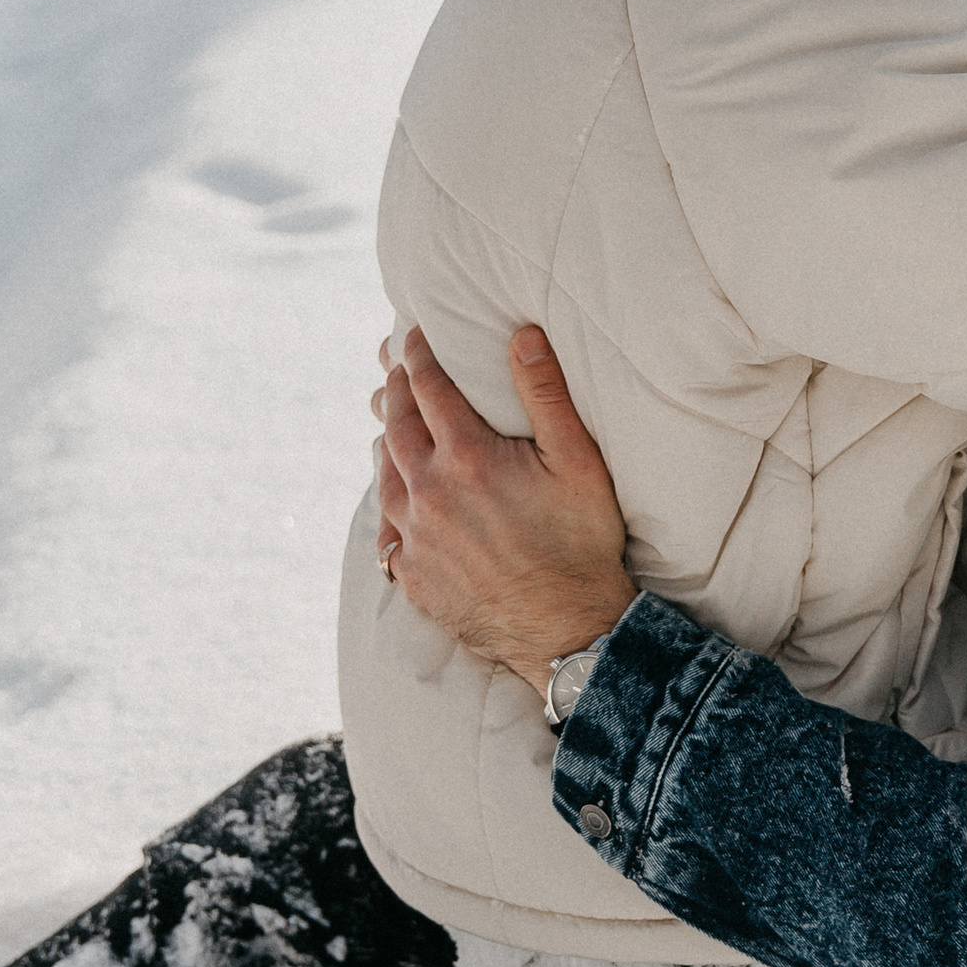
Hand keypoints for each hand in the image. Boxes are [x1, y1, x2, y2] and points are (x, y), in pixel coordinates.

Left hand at [373, 324, 632, 695]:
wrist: (566, 630)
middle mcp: (429, 491)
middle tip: (393, 369)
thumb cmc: (582, 543)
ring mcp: (416, 535)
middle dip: (395, 391)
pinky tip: (393, 498)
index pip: (429, 387)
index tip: (413, 335)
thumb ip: (545, 393)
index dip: (419, 355)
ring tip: (388, 424)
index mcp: (467, 456)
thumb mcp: (578, 460)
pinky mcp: (413, 573)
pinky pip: (386, 530)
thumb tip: (521, 335)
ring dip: (386, 442)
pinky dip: (388, 503)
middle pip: (397, 425)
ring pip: (384, 475)